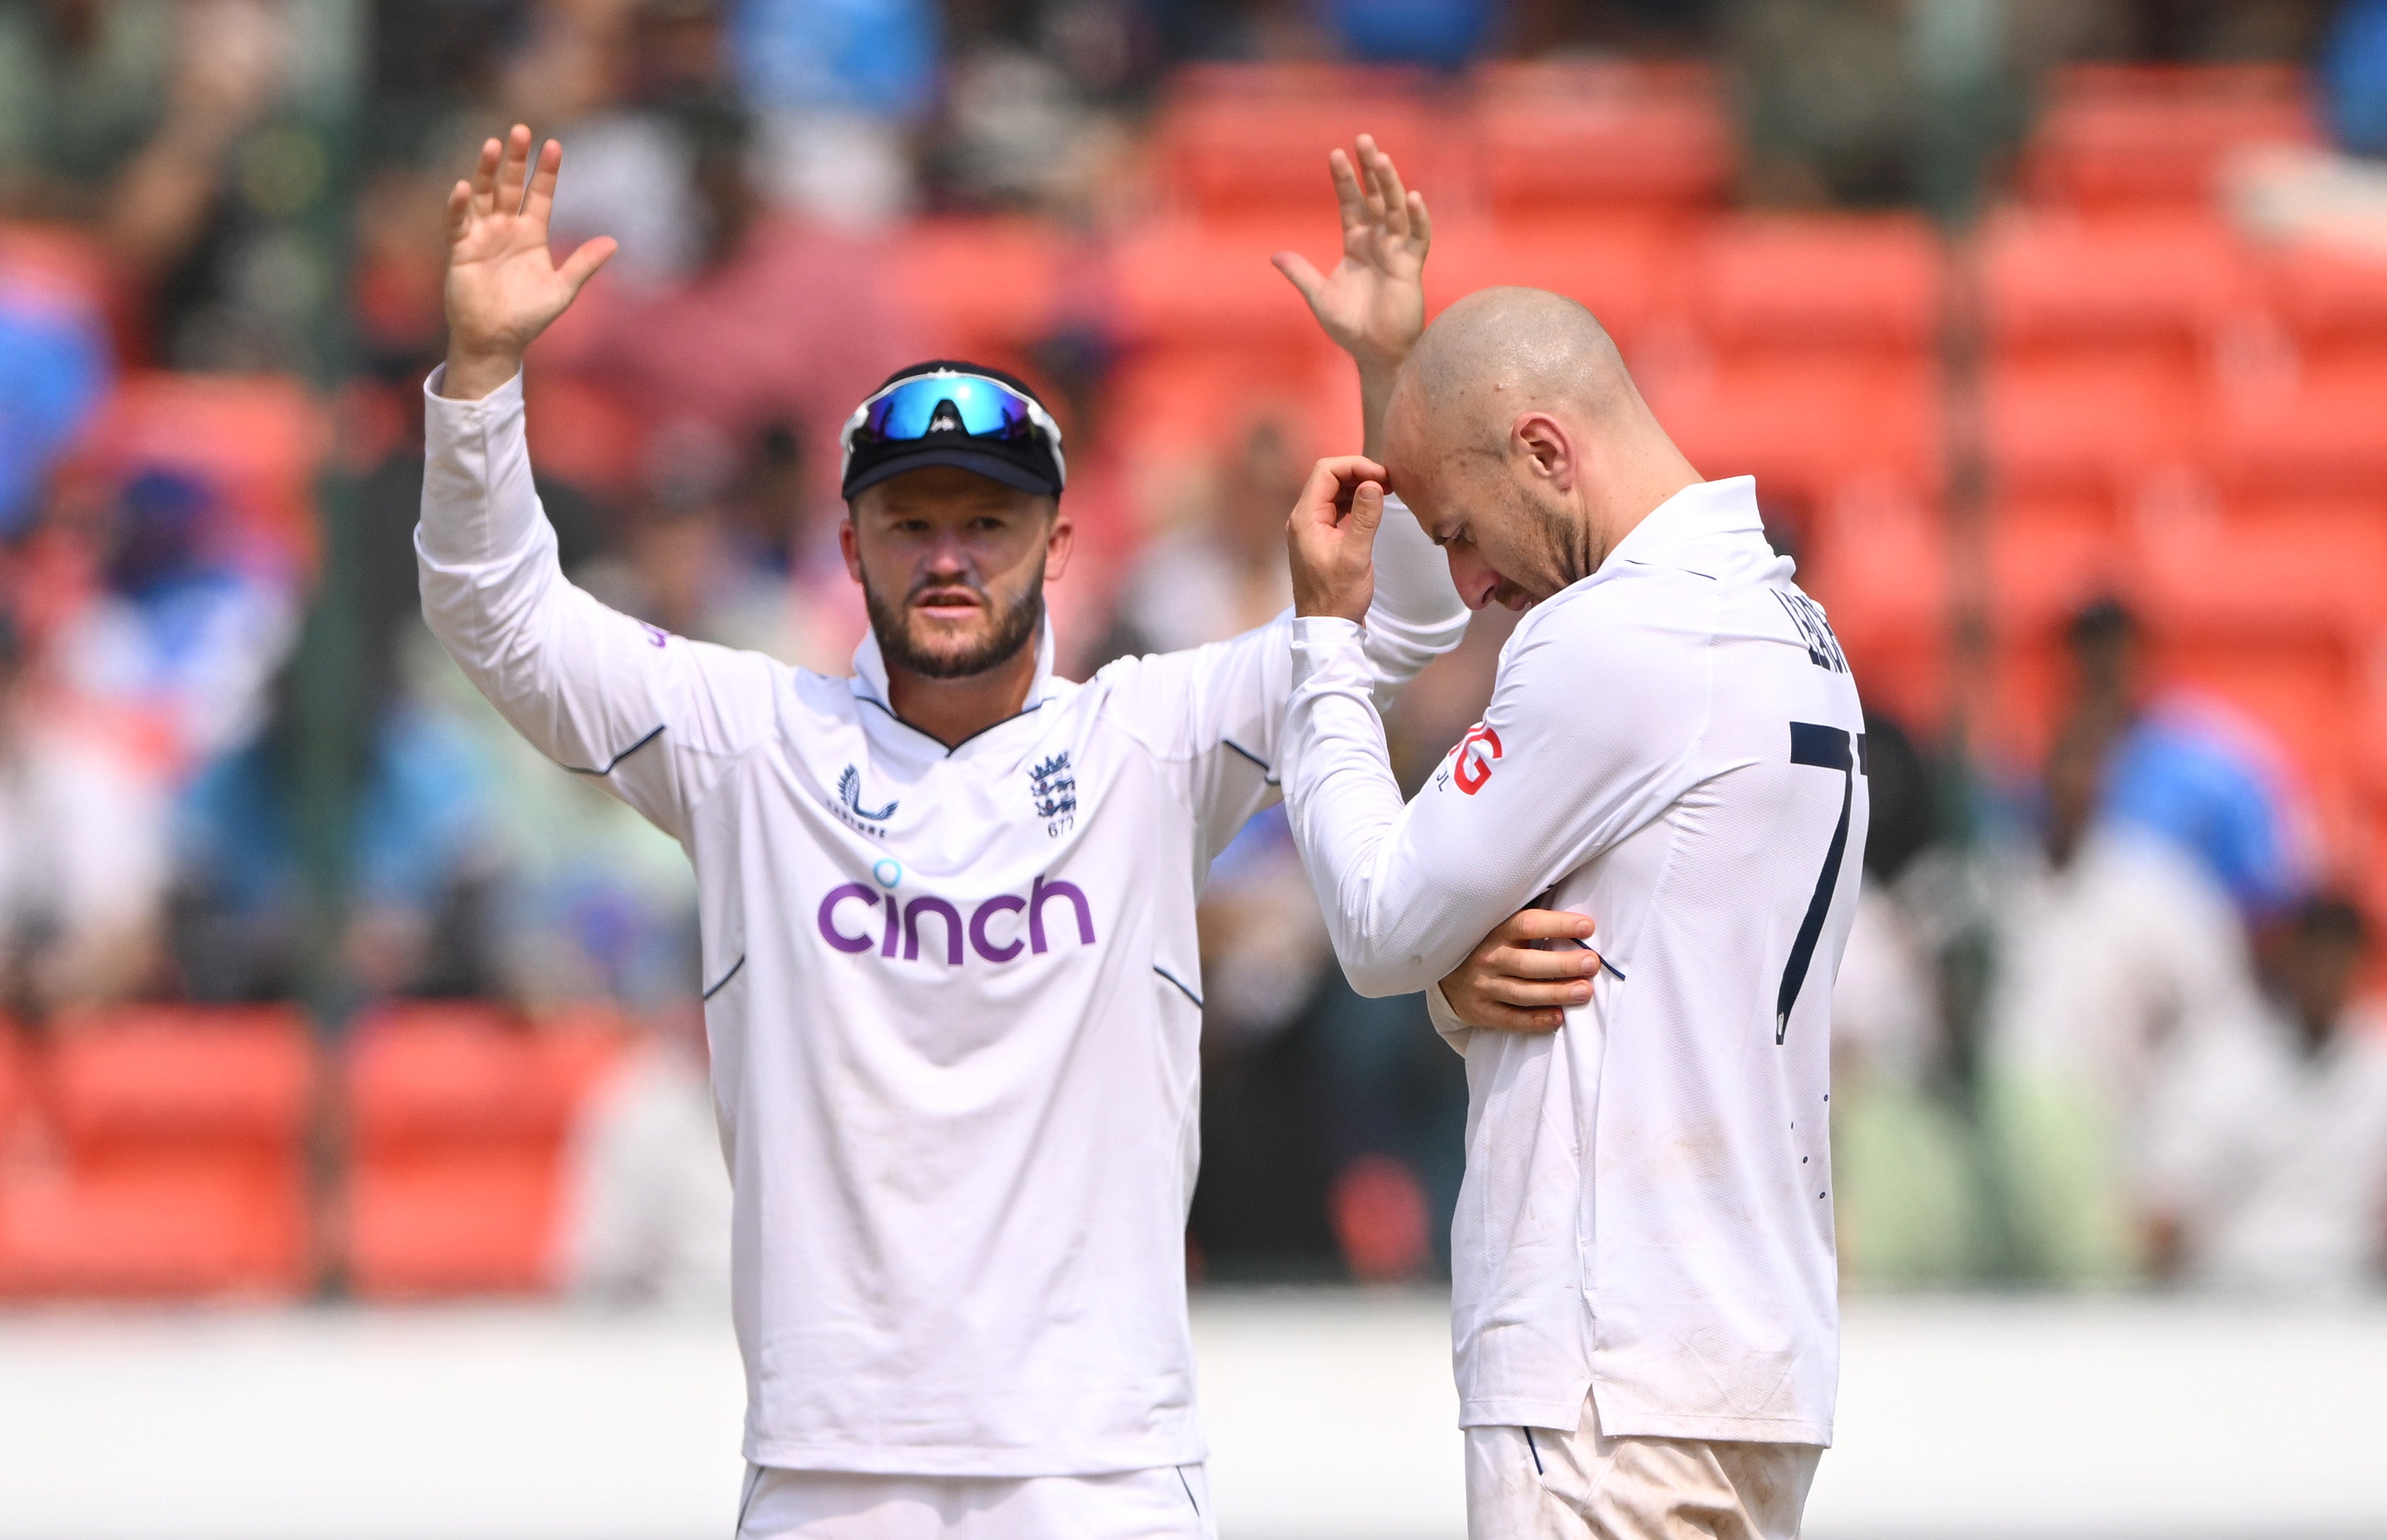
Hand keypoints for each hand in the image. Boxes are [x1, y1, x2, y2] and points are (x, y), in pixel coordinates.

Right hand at [441, 125, 615, 399]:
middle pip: (509, 185)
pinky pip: (458, 222)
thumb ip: (584, 264)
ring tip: (492, 144)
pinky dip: (458, 206)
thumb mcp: (562, 289)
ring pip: (483, 195)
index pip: (540, 194)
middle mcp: (506, 228)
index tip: (555, 145)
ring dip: (485, 171)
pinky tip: (462, 187)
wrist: (497, 341)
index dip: (547, 171)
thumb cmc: (529, 317)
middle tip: (520, 130)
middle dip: (514, 159)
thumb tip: (613, 242)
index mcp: (532, 233)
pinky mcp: (460, 249)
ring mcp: (482, 235)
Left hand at [1272, 135, 1431, 375]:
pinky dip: (1416, 218)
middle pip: (1375, 197)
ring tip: (1381, 158)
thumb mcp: (1319, 297)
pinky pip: (1417, 237)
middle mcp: (1378, 241)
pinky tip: (1411, 197)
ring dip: (1390, 184)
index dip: (1344, 179)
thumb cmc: (1350, 327)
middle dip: (1370, 169)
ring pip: (1395, 209)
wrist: (1375, 354)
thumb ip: (1301, 274)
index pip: (1351, 203)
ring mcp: (1396, 251)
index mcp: (1356, 244)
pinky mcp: (1411, 267)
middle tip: (1363, 138)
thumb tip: (1275, 256)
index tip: (1334, 153)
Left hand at [1287, 456, 1387, 622]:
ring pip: (1333, 493)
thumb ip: (1365, 518)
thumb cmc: (1339, 598)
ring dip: (1357, 487)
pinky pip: (1335, 510)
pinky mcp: (1320, 539)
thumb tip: (1374, 484)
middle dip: (1358, 474)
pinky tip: (1372, 507)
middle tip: (1389, 482)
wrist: (1327, 629)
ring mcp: (1310, 529)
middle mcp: (1303, 519)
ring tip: (1385, 491)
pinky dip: (1354, 503)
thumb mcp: (1356, 557)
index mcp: (1305, 519)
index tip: (1382, 477)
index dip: (1355, 466)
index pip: (1325, 471)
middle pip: (1328, 479)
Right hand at [1438, 910, 1602, 1032]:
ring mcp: (1483, 987)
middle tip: (1591, 963)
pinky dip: (1535, 1020)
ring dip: (1556, 993)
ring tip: (1585, 991)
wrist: (1445, 974)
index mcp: (1495, 932)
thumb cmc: (1487, 946)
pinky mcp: (1481, 1012)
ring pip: (1523, 993)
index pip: (1527, 924)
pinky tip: (1558, 1018)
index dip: (1558, 925)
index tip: (1587, 926)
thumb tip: (1577, 920)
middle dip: (1563, 964)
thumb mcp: (1499, 926)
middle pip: (1529, 963)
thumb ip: (1530, 923)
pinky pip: (1511, 1019)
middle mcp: (1488, 959)